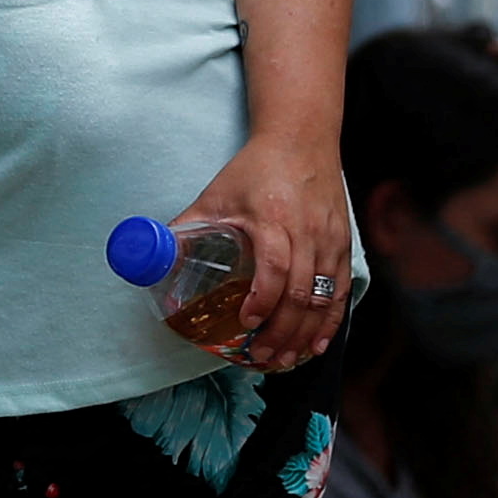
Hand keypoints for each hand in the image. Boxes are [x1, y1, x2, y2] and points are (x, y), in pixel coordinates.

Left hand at [182, 132, 352, 374]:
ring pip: (322, 297)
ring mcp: (330, 239)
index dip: (262, 299)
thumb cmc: (257, 167)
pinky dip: (329, 321)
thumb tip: (154, 261)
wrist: (303, 138)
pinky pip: (339, 290)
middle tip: (263, 356)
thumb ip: (187, 227)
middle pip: (300, 293)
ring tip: (285, 359)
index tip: (247, 323)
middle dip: (282, 332)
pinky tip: (316, 343)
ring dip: (304, 334)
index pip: (274, 266)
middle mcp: (308, 231)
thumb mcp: (217, 194)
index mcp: (274, 218)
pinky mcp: (343, 244)